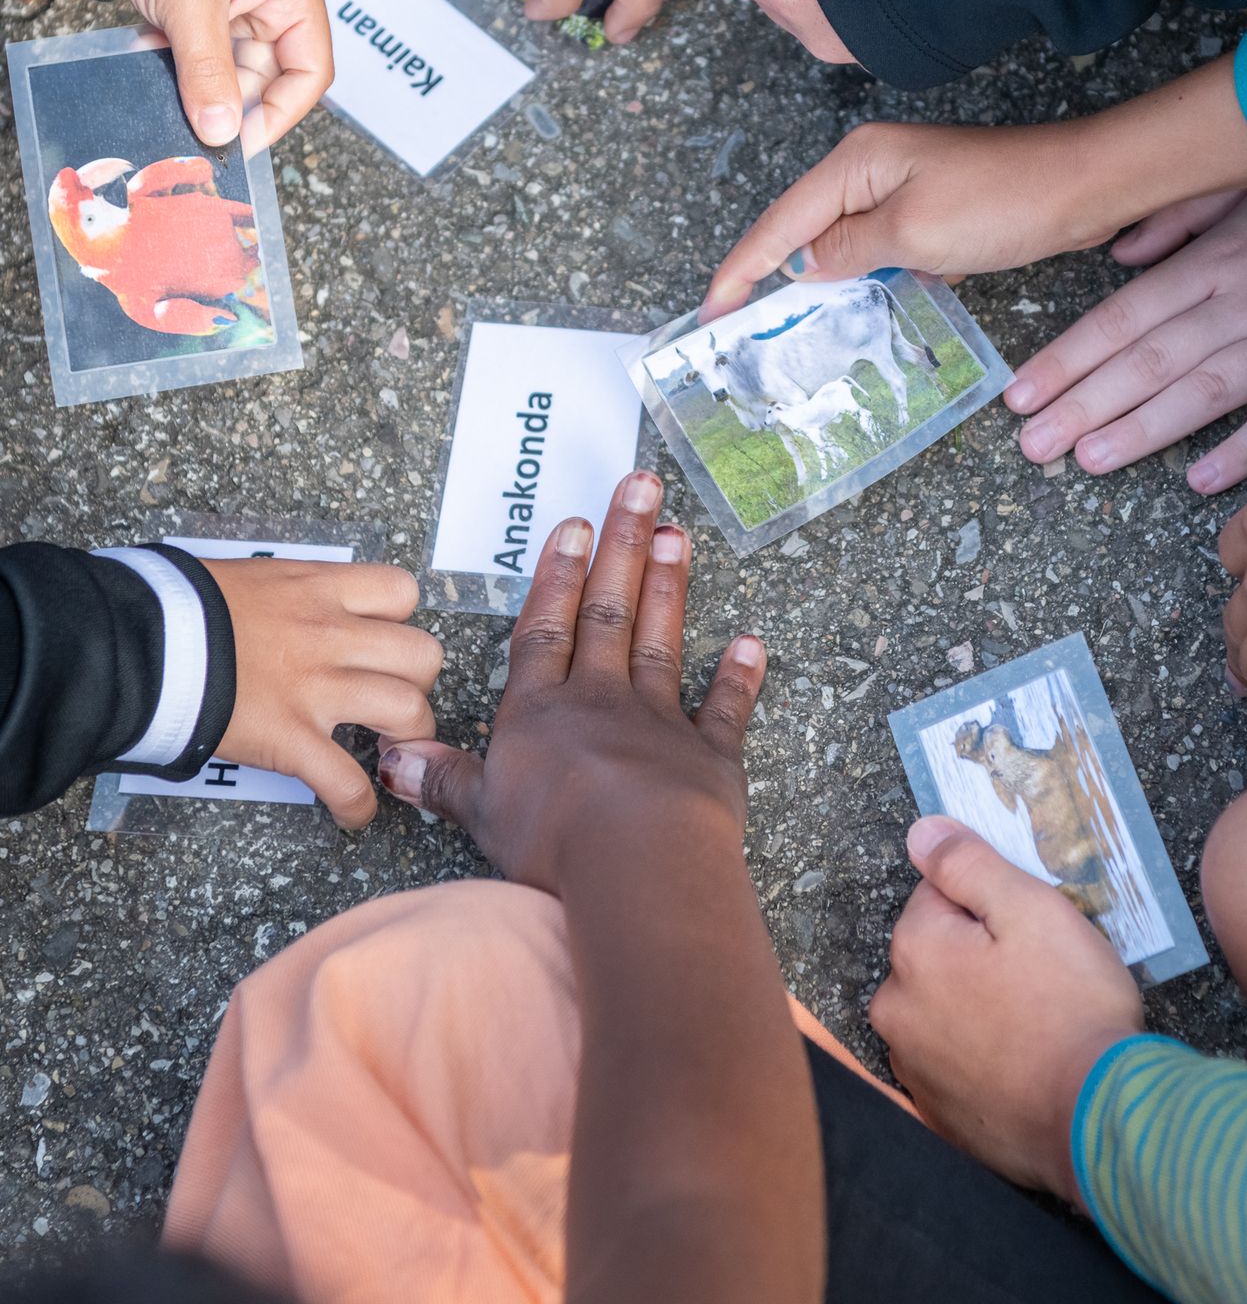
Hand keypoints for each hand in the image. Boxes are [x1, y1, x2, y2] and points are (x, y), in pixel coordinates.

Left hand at [127, 0, 332, 148]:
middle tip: (197, 128)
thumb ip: (209, 75)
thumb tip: (221, 134)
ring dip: (201, 83)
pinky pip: (207, 55)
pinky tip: (156, 60)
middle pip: (270, 77)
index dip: (281, 113)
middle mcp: (277, 2)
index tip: (242, 142)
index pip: (309, 73)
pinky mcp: (211, 9)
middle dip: (231, 101)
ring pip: (233, 70)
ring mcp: (243, 6)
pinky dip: (183, 65)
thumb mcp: (194, 7)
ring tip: (169, 91)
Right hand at [208, 559, 440, 829]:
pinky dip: (358, 805)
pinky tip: (353, 814)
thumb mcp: (251, 579)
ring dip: (408, 738)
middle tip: (391, 699)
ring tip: (387, 751)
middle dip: (417, 682)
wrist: (138, 641)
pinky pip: (348, 782)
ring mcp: (315, 689)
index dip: (401, 622)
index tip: (384, 644)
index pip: (401, 592)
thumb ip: (291, 594)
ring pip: (408, 710)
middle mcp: (330, 635)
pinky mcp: (290, 739)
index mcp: (319, 588)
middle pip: (423, 654)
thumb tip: (296, 608)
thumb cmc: (181, 606)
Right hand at [377, 471, 767, 890]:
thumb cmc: (553, 840)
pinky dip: (739, 678)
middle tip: (642, 486)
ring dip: (669, 587)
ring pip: (660, 641)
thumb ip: (443, 779)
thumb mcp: (480, 811)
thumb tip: (393, 756)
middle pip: (607, 612)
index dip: (556, 576)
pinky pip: (725, 710)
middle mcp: (600, 702)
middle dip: (623, 546)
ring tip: (679, 534)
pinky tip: (751, 643)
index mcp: (541, 713)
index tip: (574, 525)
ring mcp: (659, 724)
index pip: (545, 631)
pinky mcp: (710, 758)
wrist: (640, 861)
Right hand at [700, 57, 1246, 323]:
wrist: (1084, 186)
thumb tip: (803, 268)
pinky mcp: (926, 204)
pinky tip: (846, 308)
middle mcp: (867, 166)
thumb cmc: (1003, 202)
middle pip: (798, 227)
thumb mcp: (913, 234)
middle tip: (730, 330)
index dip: (740, 271)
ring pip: (836, 238)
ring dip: (809, 279)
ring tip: (774, 326)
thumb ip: (848, 252)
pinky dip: (853, 275)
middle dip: (763, 275)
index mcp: (855, 163)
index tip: (709, 314)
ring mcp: (898, 183)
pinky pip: (872, 244)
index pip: (778, 224)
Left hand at [870, 819, 1143, 1205]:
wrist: (1099, 1120)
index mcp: (913, 949)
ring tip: (1037, 1026)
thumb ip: (968, 864)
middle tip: (1042, 979)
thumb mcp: (1031, 910)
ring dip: (979, 1008)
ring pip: (945, 1009)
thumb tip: (921, 832)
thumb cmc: (1071, 1007)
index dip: (992, 906)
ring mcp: (914, 1068)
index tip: (1033, 932)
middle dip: (979, 956)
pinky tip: (1025, 1066)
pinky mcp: (939, 1115)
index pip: (940, 895)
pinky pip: (956, 1065)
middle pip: (938, 953)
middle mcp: (896, 1008)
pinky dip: (982, 1060)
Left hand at [1005, 185, 1246, 487]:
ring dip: (1144, 429)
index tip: (1019, 392)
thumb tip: (1118, 255)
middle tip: (1032, 445)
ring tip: (1088, 460)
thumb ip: (1178, 219)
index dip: (1068, 356)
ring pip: (1207, 391)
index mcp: (1218, 261)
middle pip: (1151, 360)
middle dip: (1085, 404)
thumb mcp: (1246, 191)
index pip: (1124, 316)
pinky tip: (1198, 480)